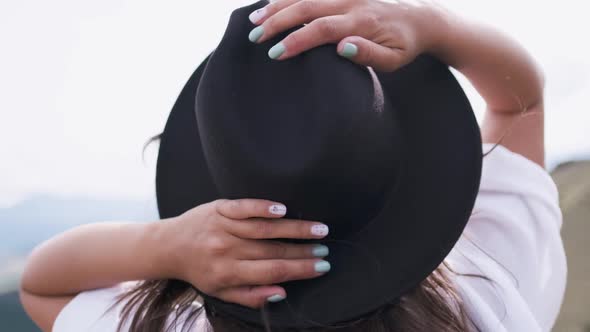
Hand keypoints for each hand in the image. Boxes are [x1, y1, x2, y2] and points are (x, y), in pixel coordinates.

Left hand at [159, 199, 329, 307]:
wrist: (170, 246)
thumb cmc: (201, 271)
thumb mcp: (222, 292)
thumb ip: (251, 296)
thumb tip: (282, 293)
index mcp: (228, 273)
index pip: (272, 272)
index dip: (299, 270)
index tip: (322, 266)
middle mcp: (227, 250)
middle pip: (272, 250)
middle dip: (303, 250)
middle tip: (326, 248)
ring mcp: (223, 227)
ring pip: (264, 228)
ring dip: (294, 228)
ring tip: (318, 228)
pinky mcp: (220, 208)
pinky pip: (244, 207)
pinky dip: (263, 207)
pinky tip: (283, 209)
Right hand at [247, 0, 445, 70]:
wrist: (422, 18)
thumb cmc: (405, 44)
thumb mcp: (394, 59)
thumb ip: (369, 54)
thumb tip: (342, 46)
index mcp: (362, 22)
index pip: (322, 29)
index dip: (296, 40)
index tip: (276, 53)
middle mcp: (352, 2)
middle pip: (306, 6)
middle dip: (277, 21)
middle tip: (254, 36)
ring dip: (277, 5)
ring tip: (254, 19)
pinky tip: (271, 3)